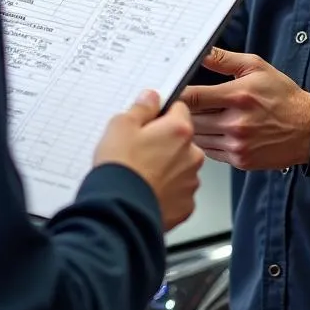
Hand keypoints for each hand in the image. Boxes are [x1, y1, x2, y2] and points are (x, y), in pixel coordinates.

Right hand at [94, 90, 205, 230]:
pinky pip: (179, 192)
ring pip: (181, 167)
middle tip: (139, 151)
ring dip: (167, 168)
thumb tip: (152, 98)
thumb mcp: (121, 125)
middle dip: (165, 143)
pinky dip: (167, 192)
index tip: (149, 122)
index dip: (162, 114)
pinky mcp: (185, 207)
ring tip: (141, 174)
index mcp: (179, 130)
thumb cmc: (120, 168)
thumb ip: (142, 108)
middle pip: (182, 140)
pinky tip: (147, 191)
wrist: (118, 212)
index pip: (179, 109)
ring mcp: (190, 183)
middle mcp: (191, 156)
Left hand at [181, 47, 309, 171]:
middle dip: (183, 111)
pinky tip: (213, 131)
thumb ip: (225, 60)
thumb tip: (203, 52)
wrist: (307, 129)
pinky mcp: (240, 160)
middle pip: (191, 119)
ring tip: (197, 117)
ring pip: (198, 138)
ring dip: (193, 128)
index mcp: (239, 96)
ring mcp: (238, 145)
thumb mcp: (257, 68)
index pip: (195, 97)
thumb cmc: (283, 96)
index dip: (178, 94)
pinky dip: (206, 141)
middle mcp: (237, 123)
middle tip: (180, 105)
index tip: (170, 91)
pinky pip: (210, 152)